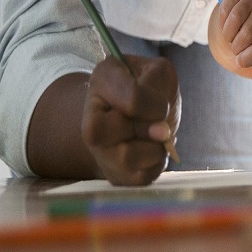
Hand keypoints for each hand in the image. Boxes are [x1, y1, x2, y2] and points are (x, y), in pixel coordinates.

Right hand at [82, 55, 180, 185]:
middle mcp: (90, 116)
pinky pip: (140, 177)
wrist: (141, 113)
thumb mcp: (160, 74)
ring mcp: (99, 149)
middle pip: (114, 130)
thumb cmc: (152, 89)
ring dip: (155, 148)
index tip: (161, 103)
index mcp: (102, 79)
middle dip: (149, 127)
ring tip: (158, 138)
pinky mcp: (114, 174)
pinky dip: (157, 164)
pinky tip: (154, 150)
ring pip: (127, 157)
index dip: (156, 105)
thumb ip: (161, 92)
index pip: (132, 99)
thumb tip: (162, 132)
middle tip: (159, 124)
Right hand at [213, 0, 251, 75]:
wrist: (231, 10)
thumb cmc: (243, 32)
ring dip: (226, 33)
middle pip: (248, 33)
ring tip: (228, 35)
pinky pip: (225, 7)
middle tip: (233, 48)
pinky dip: (221, 19)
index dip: (249, 58)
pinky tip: (224, 19)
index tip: (240, 62)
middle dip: (236, 46)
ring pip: (235, 19)